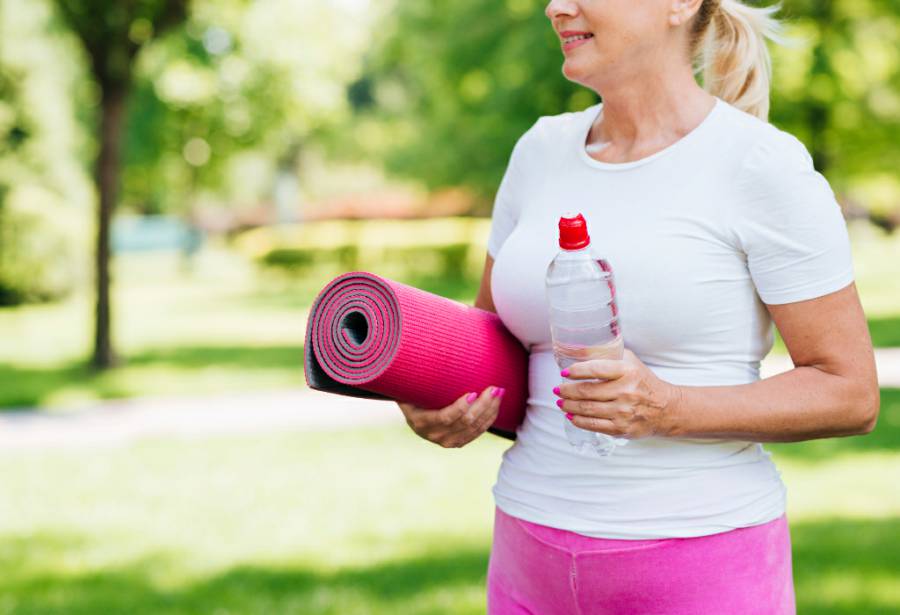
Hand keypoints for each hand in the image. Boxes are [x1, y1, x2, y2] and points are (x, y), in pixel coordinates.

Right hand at [397, 386, 504, 447]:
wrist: (412, 412)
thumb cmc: (412, 392)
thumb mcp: (410, 386)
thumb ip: (419, 376)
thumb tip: (427, 350)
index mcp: (420, 421)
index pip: (445, 417)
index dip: (461, 407)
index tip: (473, 393)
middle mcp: (433, 434)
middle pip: (465, 422)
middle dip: (482, 405)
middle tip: (494, 388)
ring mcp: (446, 441)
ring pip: (474, 428)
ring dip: (489, 410)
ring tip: (499, 393)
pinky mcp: (457, 442)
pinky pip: (477, 433)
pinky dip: (489, 419)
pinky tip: (495, 405)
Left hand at [553, 349, 679, 439]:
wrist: (666, 408)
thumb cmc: (643, 381)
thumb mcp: (629, 361)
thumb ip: (607, 354)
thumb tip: (577, 349)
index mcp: (627, 371)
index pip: (596, 369)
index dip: (576, 371)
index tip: (565, 372)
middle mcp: (626, 392)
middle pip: (586, 392)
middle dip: (566, 391)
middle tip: (557, 389)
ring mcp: (623, 412)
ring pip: (587, 409)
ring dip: (568, 405)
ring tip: (561, 401)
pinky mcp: (621, 428)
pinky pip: (593, 425)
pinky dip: (578, 420)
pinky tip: (571, 415)